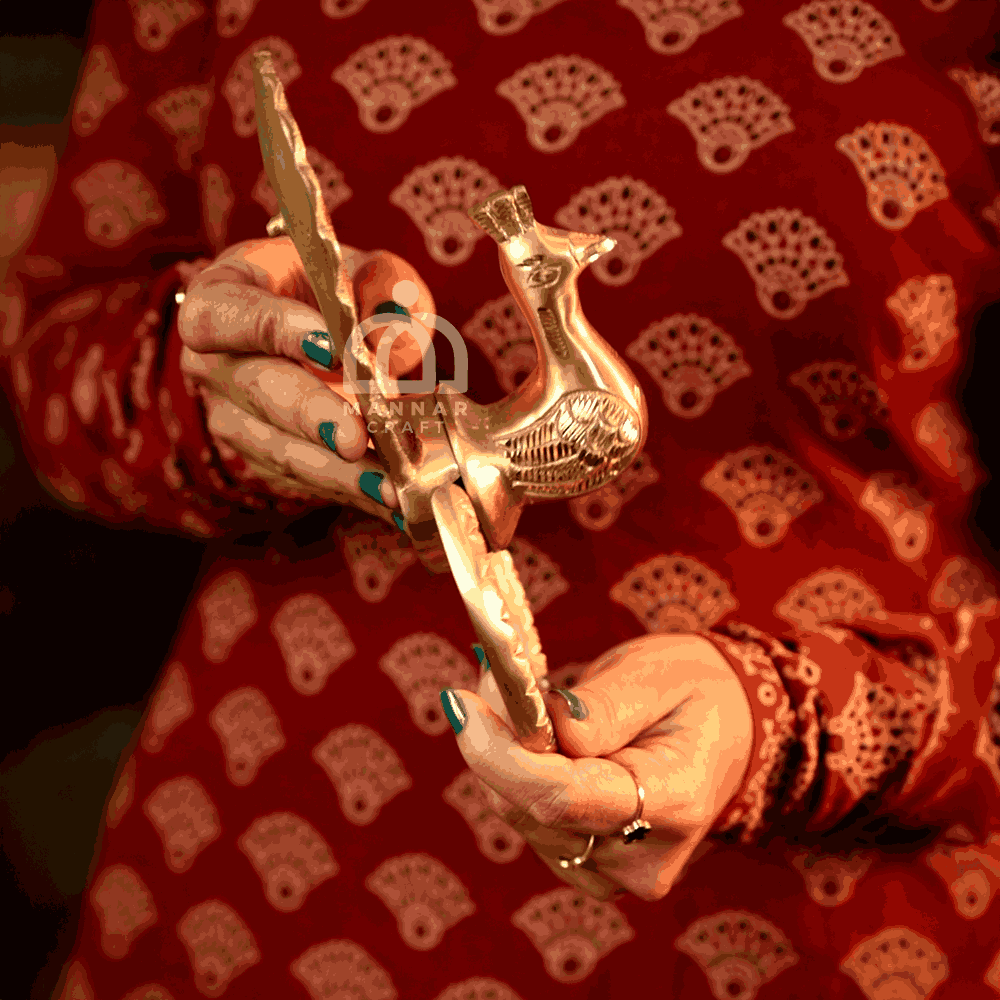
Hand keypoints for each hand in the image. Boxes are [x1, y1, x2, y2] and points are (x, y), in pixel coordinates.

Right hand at [177, 236, 434, 523]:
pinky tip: (397, 503)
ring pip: (279, 448)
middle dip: (310, 415)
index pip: (219, 315)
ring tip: (390, 485)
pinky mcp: (266, 459)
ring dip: (339, 472)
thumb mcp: (360, 270)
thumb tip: (398, 318)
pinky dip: (356, 492)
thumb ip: (383, 286)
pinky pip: (308, 481)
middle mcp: (215, 362)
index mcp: (221, 295)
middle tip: (355, 435)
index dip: (272, 329)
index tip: (332, 346)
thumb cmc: (336, 291)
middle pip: (254, 389)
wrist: (323, 330)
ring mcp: (234, 417)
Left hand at [448, 634, 752, 900]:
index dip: (500, 753)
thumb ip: (597, 708)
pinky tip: (539, 737)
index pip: (564, 797)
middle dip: (496, 737)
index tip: (460, 702)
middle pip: (532, 806)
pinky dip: (519, 773)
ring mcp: (617, 873)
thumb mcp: (653, 675)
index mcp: (675, 801)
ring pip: (521, 813)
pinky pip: (531, 820)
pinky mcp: (593, 869)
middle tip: (493, 672)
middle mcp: (643, 857)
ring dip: (505, 752)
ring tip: (525, 696)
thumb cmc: (695, 690)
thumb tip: (536, 725)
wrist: (729, 729)